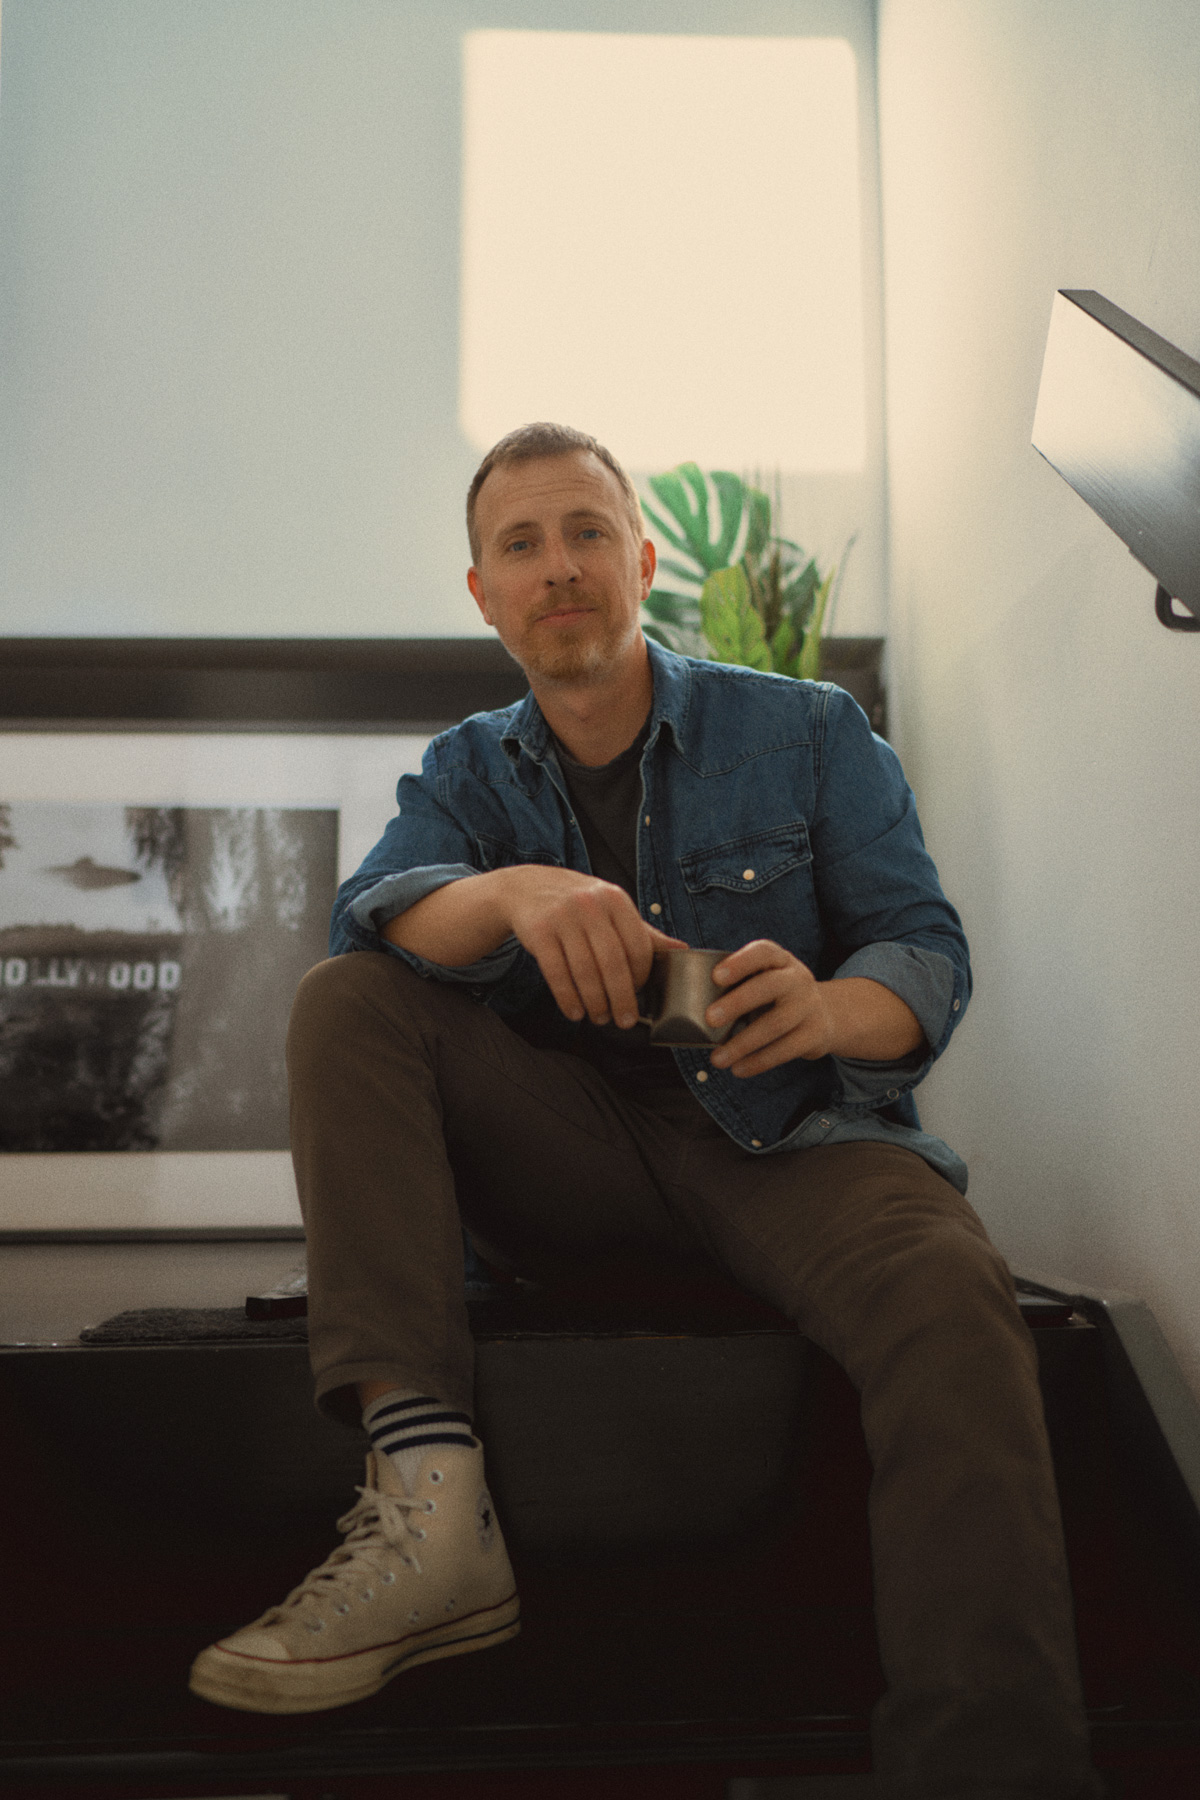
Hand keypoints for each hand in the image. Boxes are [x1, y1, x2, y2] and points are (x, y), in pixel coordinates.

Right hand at [499, 865, 684, 1028]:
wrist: (527, 887)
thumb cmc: (578, 904)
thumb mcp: (612, 909)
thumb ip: (643, 932)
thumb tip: (682, 949)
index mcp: (615, 900)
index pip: (638, 945)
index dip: (641, 976)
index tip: (639, 993)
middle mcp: (590, 905)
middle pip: (613, 963)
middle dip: (622, 998)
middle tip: (624, 1020)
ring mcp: (563, 917)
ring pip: (585, 971)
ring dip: (595, 1002)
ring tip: (599, 1018)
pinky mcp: (539, 931)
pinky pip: (556, 973)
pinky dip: (568, 998)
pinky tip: (575, 1012)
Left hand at [705, 941, 836, 1077]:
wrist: (824, 1015)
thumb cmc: (778, 996)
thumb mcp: (765, 978)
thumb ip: (738, 984)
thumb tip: (692, 1003)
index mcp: (780, 960)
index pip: (763, 952)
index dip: (740, 963)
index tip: (716, 976)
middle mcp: (797, 979)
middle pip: (768, 987)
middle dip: (737, 1002)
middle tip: (709, 1018)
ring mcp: (809, 1006)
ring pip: (775, 1024)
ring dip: (743, 1043)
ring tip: (717, 1058)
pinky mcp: (814, 1034)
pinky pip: (785, 1050)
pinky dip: (759, 1062)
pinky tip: (739, 1068)